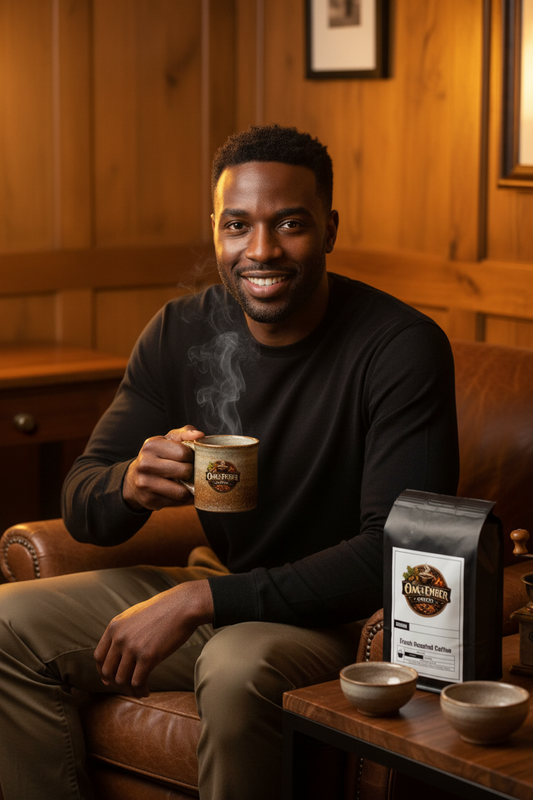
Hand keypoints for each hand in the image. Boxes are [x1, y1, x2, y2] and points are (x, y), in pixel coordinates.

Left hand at [94, 579, 213, 696]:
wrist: (183, 605)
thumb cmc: (163, 610)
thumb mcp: (135, 615)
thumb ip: (123, 631)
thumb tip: (117, 653)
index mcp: (114, 626)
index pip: (99, 657)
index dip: (103, 672)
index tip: (110, 679)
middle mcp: (119, 638)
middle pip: (108, 671)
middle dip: (116, 683)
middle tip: (127, 687)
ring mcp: (133, 648)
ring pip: (121, 680)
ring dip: (129, 690)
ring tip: (139, 691)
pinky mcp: (148, 657)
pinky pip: (137, 682)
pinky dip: (140, 691)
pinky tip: (146, 691)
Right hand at [123, 424, 204, 511]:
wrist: (134, 479)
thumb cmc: (157, 457)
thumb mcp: (168, 441)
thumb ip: (185, 434)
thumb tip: (200, 435)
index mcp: (151, 446)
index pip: (184, 453)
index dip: (192, 456)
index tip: (189, 458)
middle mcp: (145, 464)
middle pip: (185, 471)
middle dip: (191, 472)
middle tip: (189, 471)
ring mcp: (145, 484)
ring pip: (182, 492)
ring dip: (189, 488)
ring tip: (187, 483)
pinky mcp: (150, 501)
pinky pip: (177, 503)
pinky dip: (183, 499)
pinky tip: (178, 491)